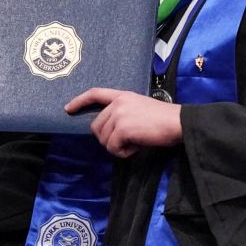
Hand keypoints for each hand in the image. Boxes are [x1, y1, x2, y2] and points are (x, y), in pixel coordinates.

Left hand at [65, 88, 182, 158]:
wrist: (177, 122)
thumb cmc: (164, 118)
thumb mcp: (140, 107)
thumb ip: (123, 112)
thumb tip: (110, 129)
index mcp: (122, 95)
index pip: (95, 93)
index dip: (80, 101)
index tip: (68, 108)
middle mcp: (117, 103)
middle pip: (96, 126)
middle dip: (108, 138)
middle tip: (128, 141)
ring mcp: (118, 115)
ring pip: (104, 140)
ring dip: (118, 147)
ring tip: (136, 142)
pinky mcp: (122, 129)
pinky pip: (113, 148)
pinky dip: (124, 153)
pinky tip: (137, 147)